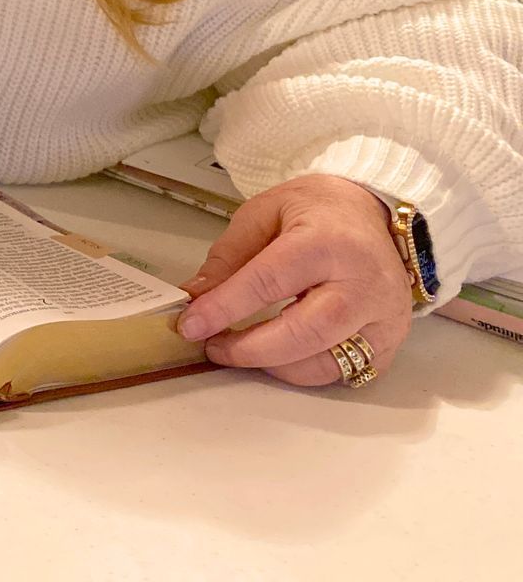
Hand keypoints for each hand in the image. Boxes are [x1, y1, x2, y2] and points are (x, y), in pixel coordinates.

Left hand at [176, 174, 413, 385]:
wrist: (373, 210)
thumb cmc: (317, 209)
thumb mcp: (263, 213)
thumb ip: (229, 256)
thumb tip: (196, 297)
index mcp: (328, 242)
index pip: (268, 282)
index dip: (224, 308)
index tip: (191, 326)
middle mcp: (364, 282)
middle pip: (305, 332)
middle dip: (251, 349)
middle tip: (215, 347)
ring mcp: (384, 316)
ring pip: (327, 362)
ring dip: (276, 366)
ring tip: (243, 351)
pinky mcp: (391, 340)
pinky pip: (346, 372)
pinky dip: (306, 371)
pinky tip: (280, 356)